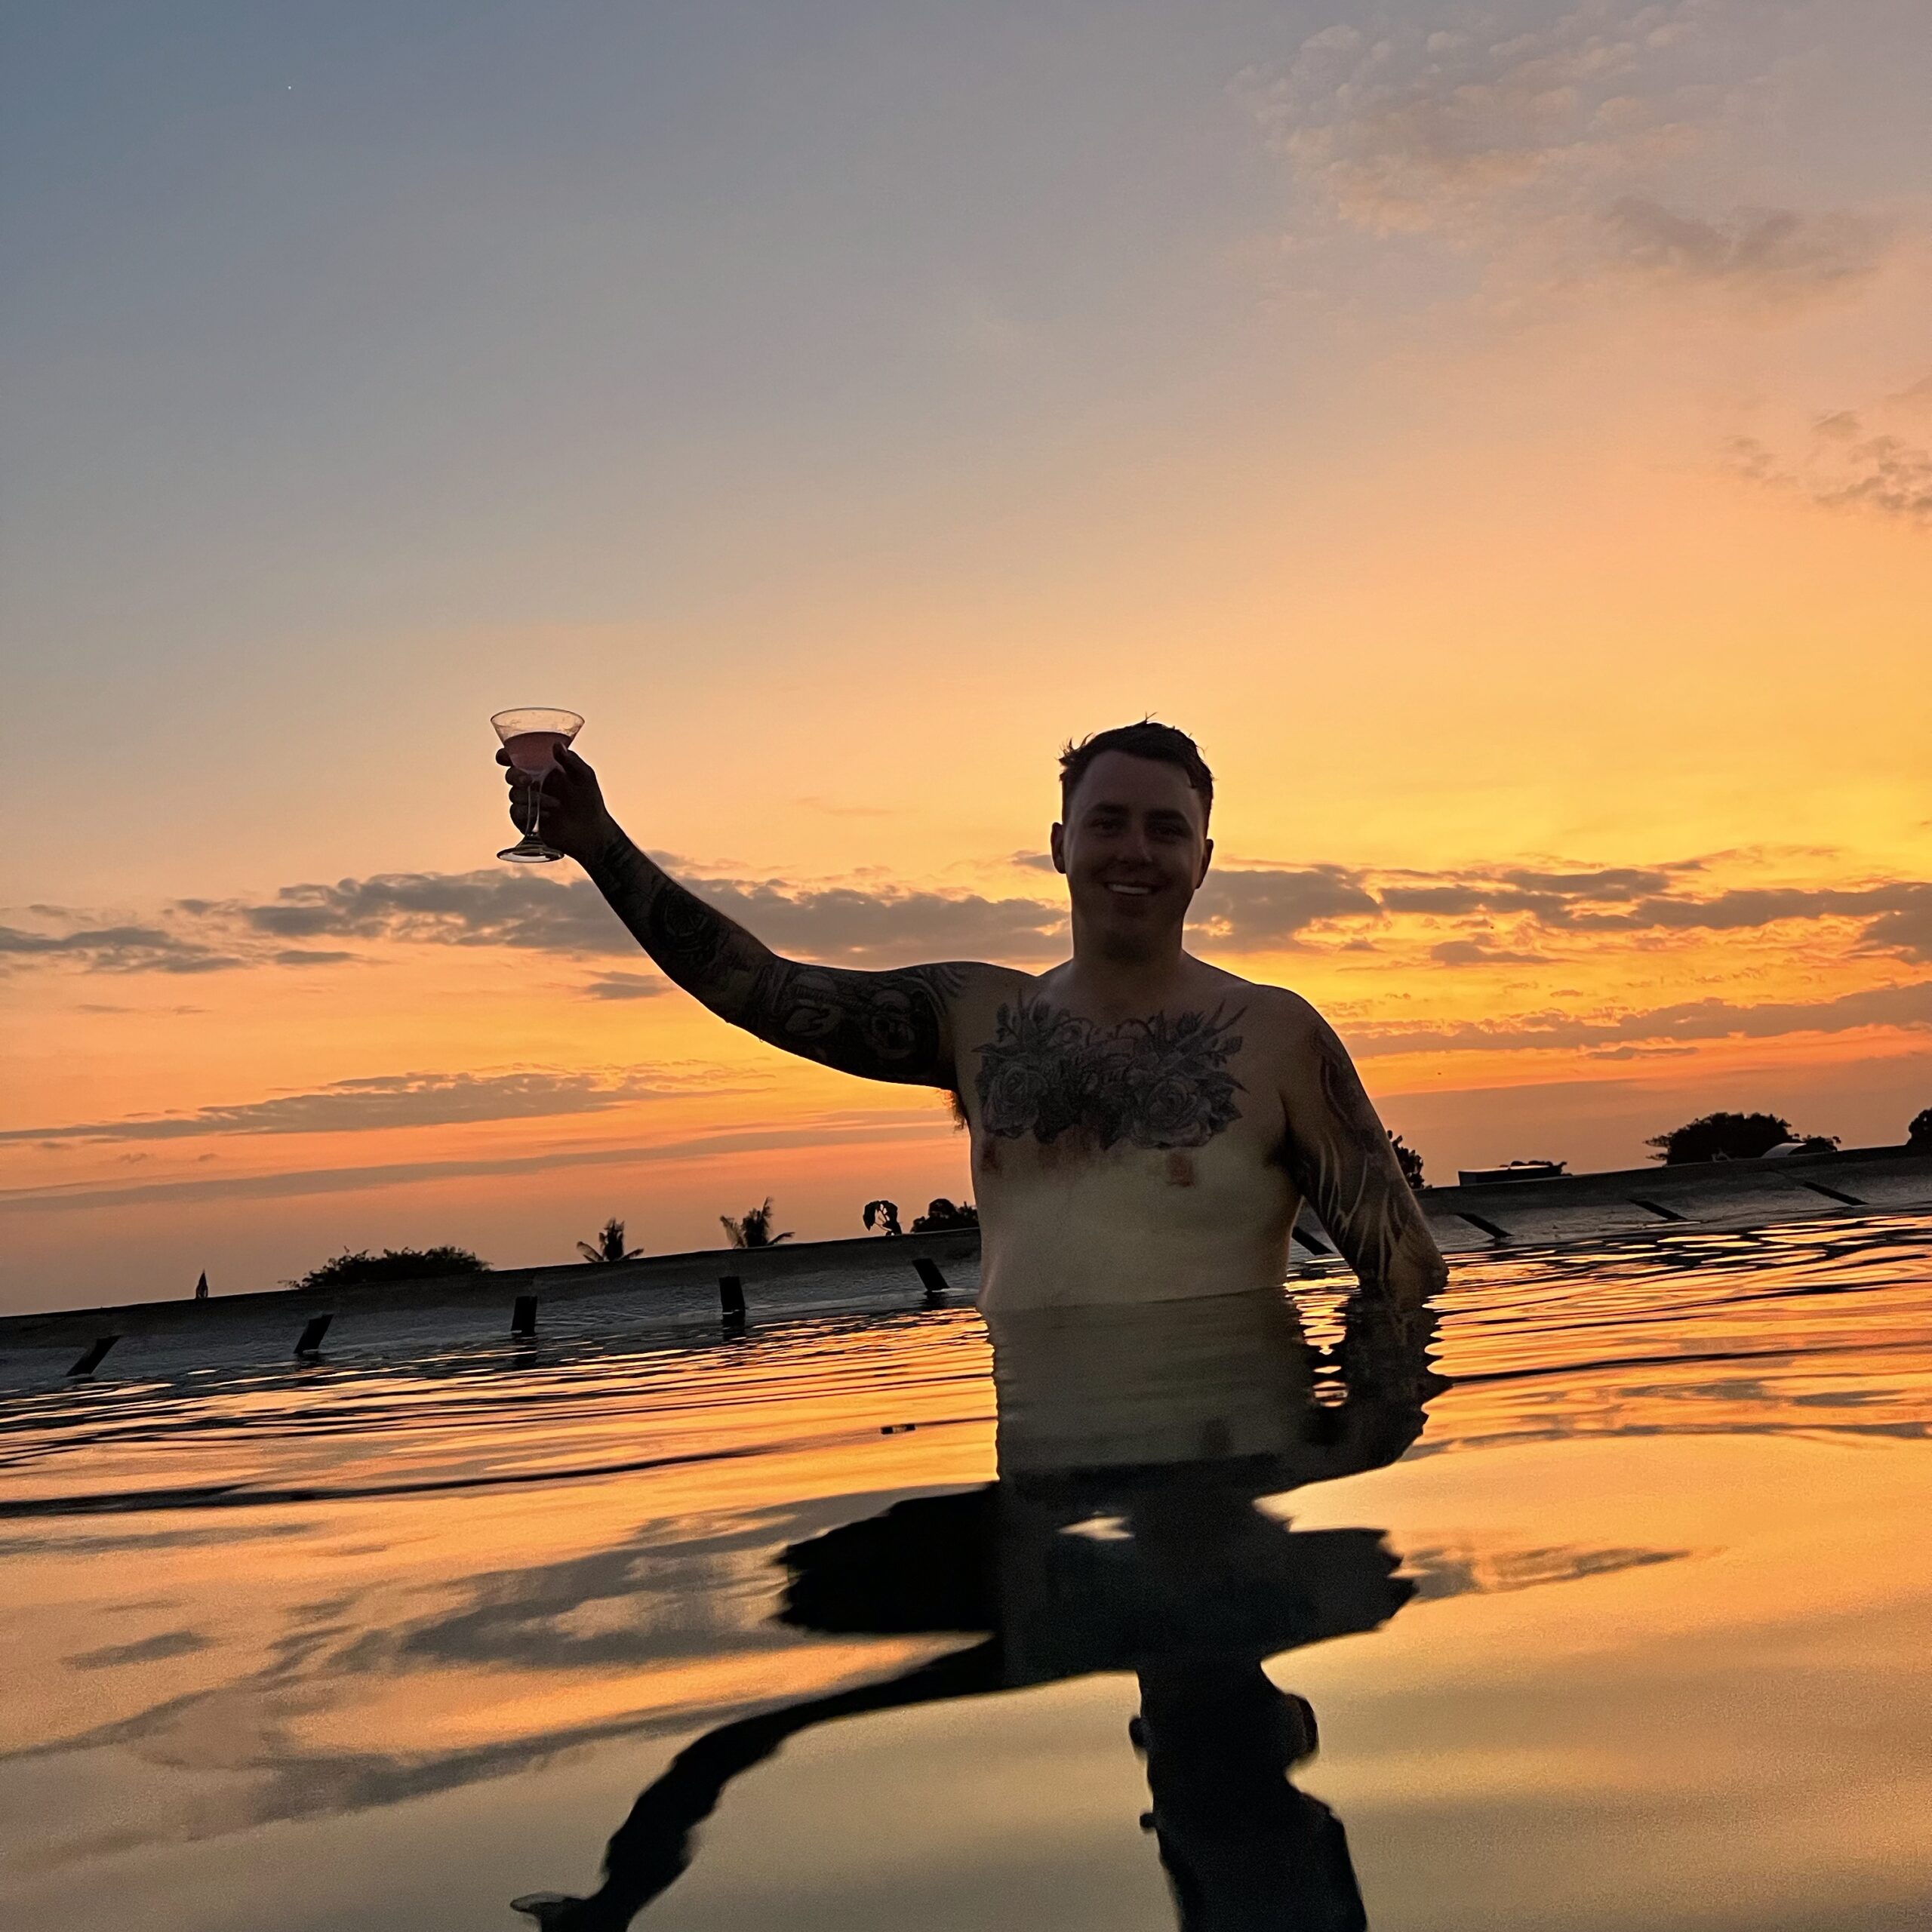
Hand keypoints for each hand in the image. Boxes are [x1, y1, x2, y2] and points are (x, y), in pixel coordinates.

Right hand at [498, 743, 614, 864]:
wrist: (590, 833)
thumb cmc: (590, 802)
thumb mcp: (585, 777)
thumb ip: (570, 761)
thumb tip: (556, 745)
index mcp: (544, 770)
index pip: (520, 759)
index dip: (506, 756)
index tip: (503, 757)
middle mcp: (533, 784)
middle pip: (511, 775)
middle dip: (515, 776)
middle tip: (527, 781)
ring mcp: (529, 802)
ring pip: (514, 794)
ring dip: (532, 798)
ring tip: (555, 804)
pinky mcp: (527, 820)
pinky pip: (516, 812)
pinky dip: (529, 812)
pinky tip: (547, 815)